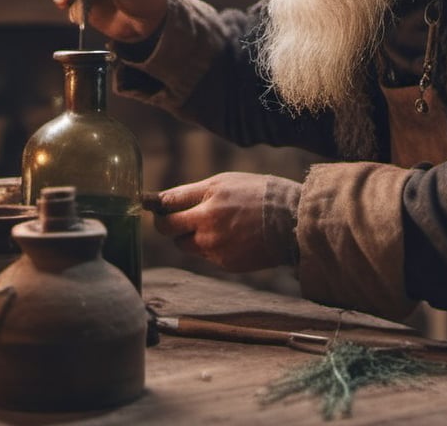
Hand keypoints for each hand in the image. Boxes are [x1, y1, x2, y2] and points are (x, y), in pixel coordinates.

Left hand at [147, 172, 300, 271]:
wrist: (293, 222)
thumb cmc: (260, 194)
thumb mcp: (227, 182)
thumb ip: (193, 192)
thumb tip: (162, 201)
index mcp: (209, 198)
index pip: (166, 204)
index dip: (156, 205)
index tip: (153, 205)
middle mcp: (208, 224)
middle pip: (167, 229)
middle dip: (167, 224)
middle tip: (173, 219)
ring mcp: (215, 247)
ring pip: (184, 245)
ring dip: (188, 237)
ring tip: (209, 226)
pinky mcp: (224, 263)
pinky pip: (204, 255)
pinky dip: (209, 247)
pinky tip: (229, 237)